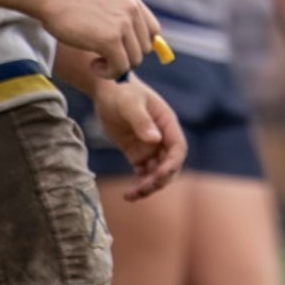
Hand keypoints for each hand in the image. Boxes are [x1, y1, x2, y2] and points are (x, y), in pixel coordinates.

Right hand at [35, 0, 159, 78]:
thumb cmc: (69, 1)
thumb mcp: (103, 0)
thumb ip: (119, 16)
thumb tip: (127, 42)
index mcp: (132, 1)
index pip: (153, 30)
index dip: (140, 45)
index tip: (123, 51)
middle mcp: (132, 11)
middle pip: (144, 48)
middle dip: (126, 58)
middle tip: (105, 59)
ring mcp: (123, 25)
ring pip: (134, 60)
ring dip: (116, 67)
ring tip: (97, 62)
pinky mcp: (110, 40)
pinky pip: (120, 67)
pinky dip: (108, 73)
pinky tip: (93, 65)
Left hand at [90, 75, 186, 199]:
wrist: (106, 89)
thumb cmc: (121, 90)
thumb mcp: (130, 104)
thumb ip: (141, 121)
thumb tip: (155, 140)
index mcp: (167, 123)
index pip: (177, 148)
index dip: (172, 164)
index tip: (158, 176)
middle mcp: (162, 136)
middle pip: (169, 164)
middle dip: (159, 179)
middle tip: (142, 190)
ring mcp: (150, 146)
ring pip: (156, 172)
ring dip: (148, 186)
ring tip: (131, 195)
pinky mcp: (136, 152)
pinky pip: (142, 173)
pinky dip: (138, 185)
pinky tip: (127, 194)